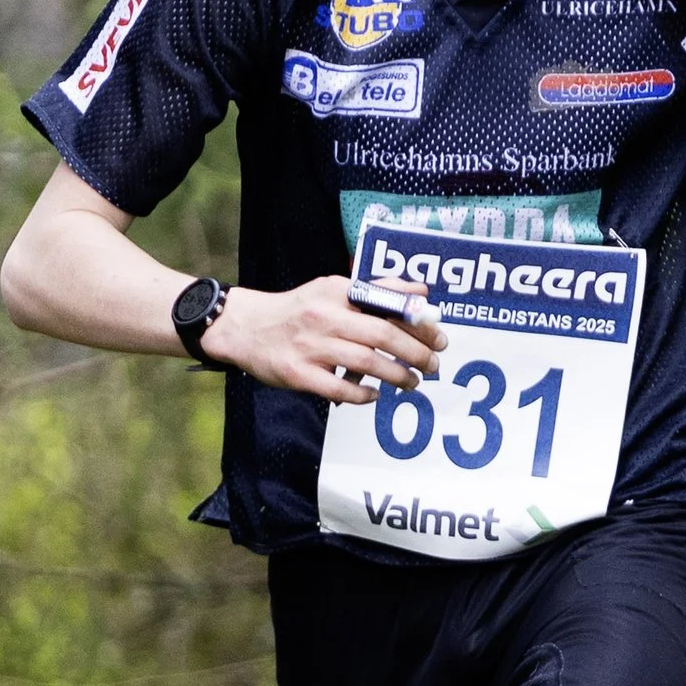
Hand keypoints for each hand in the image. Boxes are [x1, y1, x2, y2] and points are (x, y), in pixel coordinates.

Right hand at [204, 275, 446, 402]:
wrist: (246, 328)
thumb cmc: (299, 310)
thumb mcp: (334, 290)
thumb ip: (378, 290)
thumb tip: (422, 291)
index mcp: (337, 293)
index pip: (388, 306)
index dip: (419, 324)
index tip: (439, 338)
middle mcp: (325, 317)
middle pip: (382, 335)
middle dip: (415, 353)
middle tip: (433, 365)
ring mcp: (310, 347)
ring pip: (366, 363)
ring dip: (396, 376)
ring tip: (412, 383)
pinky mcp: (298, 374)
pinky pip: (339, 388)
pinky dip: (362, 394)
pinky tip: (375, 395)